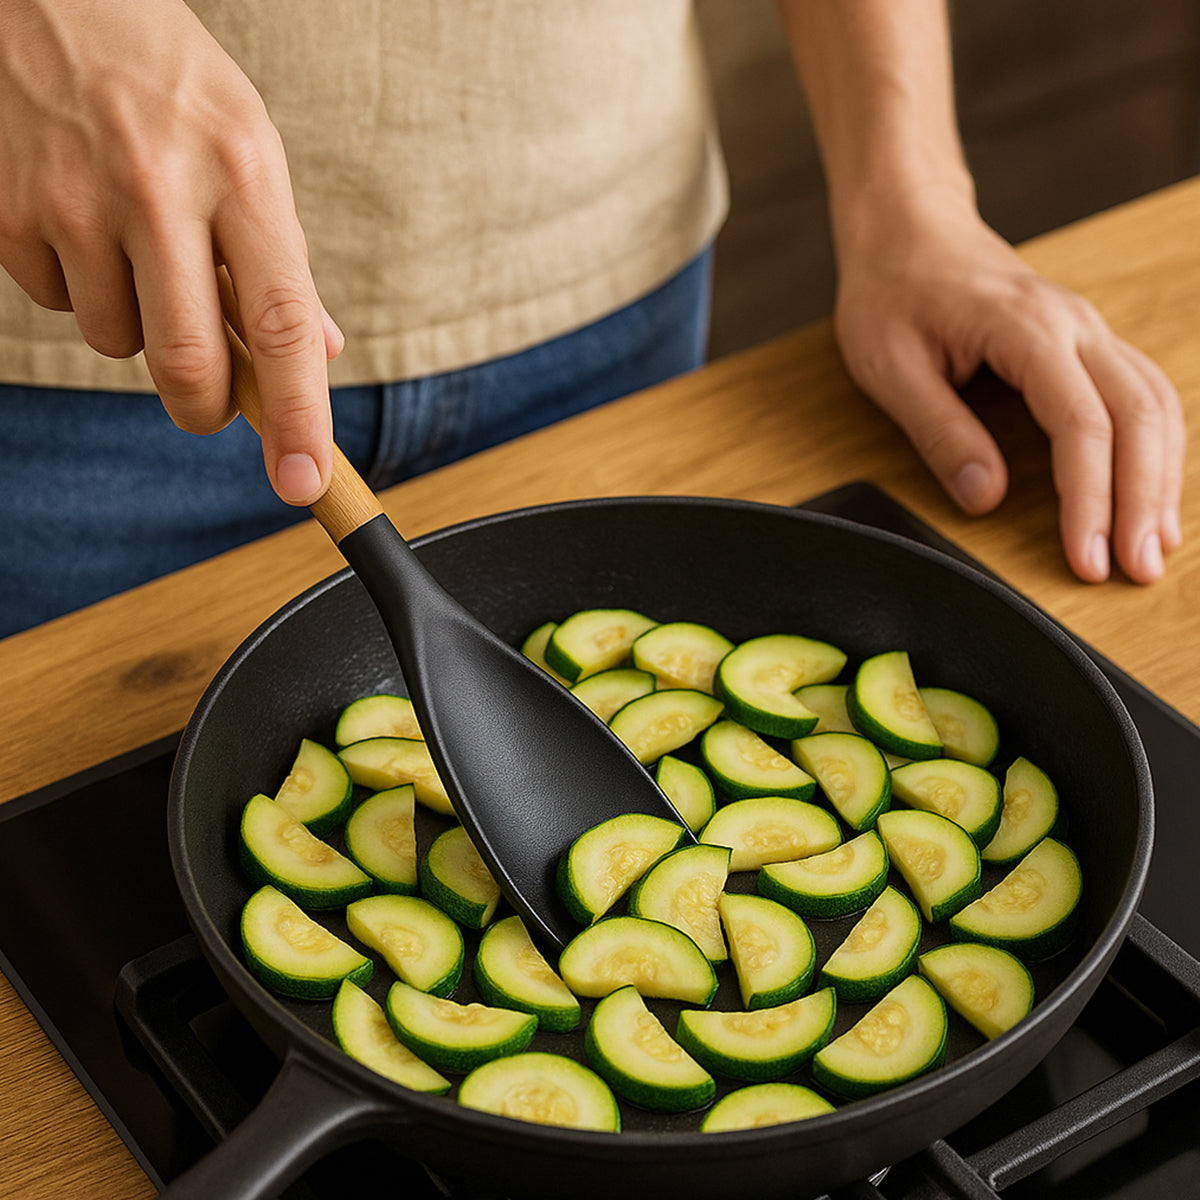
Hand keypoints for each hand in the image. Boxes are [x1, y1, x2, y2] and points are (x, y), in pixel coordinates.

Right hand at [0, 0, 342, 503]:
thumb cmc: (170, 86)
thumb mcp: (250, 154)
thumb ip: (282, 262)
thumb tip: (317, 356)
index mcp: (241, 175)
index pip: (281, 325)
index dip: (297, 417)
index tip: (304, 481)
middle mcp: (158, 189)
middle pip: (189, 365)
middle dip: (205, 408)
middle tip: (210, 403)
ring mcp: (74, 202)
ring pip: (119, 345)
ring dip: (137, 326)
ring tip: (135, 245)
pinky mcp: (8, 212)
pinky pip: (60, 307)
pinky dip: (81, 289)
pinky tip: (84, 225)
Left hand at [831, 194, 1184, 582]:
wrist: (908, 229)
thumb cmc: (891, 291)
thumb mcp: (890, 367)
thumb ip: (940, 432)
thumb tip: (986, 498)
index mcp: (1026, 329)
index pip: (1081, 423)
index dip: (1089, 498)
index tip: (1086, 559)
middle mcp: (1074, 326)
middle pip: (1140, 415)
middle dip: (1144, 500)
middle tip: (1136, 571)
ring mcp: (1088, 330)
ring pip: (1155, 404)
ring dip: (1162, 479)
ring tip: (1155, 549)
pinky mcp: (1085, 343)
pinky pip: (1142, 394)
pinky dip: (1155, 449)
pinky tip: (1151, 494)